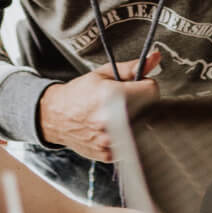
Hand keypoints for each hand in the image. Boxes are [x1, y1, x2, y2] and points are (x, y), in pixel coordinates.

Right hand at [38, 52, 160, 161]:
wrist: (56, 116)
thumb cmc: (79, 93)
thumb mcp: (103, 74)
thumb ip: (132, 68)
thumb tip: (155, 58)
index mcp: (111, 96)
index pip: (152, 91)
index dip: (145, 85)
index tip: (137, 86)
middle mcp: (111, 120)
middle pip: (149, 110)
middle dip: (141, 103)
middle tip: (125, 101)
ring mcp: (110, 140)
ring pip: (142, 128)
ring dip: (134, 120)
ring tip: (117, 114)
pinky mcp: (109, 154)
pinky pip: (131, 143)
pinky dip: (126, 135)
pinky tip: (112, 128)